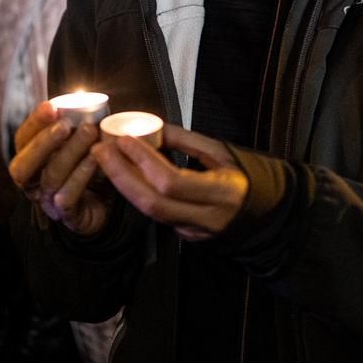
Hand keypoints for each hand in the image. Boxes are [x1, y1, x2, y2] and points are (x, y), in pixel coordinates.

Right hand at [9, 100, 113, 236]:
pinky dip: (82, 175)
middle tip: (66, 125)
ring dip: (70, 152)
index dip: (34, 124)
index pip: (22, 141)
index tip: (51, 106)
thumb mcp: (81, 144)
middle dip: (43, 142)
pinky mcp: (68, 216)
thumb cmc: (89, 169)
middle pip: (23, 166)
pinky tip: (96, 158)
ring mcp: (48, 202)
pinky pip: (68, 197)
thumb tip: (90, 101)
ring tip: (90, 132)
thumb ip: (79, 126)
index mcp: (31, 161)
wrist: (107, 206)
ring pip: (50, 177)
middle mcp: (33, 183)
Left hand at [91, 124, 248, 240]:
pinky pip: (154, 214)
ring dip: (122, 184)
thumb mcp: (222, 152)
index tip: (124, 139)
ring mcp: (193, 230)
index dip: (144, 160)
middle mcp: (206, 217)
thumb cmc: (243, 177)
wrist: (261, 214)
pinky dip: (135, 192)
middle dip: (121, 174)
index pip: (172, 182)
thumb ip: (187, 141)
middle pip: (153, 202)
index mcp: (222, 193)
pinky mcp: (184, 235)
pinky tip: (122, 174)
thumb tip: (153, 128)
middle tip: (101, 150)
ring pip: (149, 211)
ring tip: (105, 159)